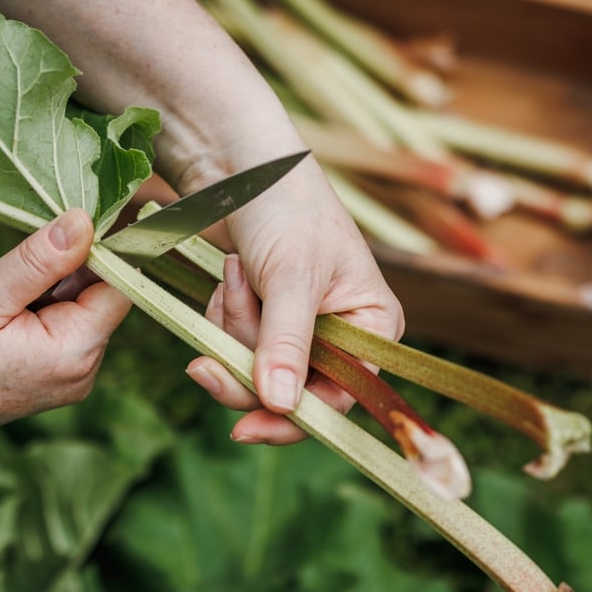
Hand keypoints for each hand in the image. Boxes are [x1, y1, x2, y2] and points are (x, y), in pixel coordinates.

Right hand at [0, 209, 130, 474]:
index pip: (119, 286)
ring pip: (82, 307)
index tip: (78, 216)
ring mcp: (70, 377)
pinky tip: (4, 308)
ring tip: (1, 293)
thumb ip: (38, 261)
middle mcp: (83, 371)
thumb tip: (85, 221)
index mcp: (74, 353)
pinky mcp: (54, 376)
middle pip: (102, 296)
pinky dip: (43, 304)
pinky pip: (64, 325)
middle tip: (22, 257)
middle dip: (71, 266)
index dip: (105, 248)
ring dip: (53, 285)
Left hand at [185, 159, 403, 444]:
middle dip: (248, 358)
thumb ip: (287, 343)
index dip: (293, 418)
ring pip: (254, 370)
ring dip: (233, 326)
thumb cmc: (287, 206)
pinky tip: (229, 277)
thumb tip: (281, 406)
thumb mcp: (292, 276)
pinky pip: (234, 345)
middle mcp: (341, 336)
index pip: (339, 399)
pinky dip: (222, 316)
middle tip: (219, 331)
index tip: (243, 428)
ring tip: (237, 275)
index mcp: (372, 328)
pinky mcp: (262, 317)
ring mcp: (298, 328)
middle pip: (288, 392)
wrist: (241, 163)